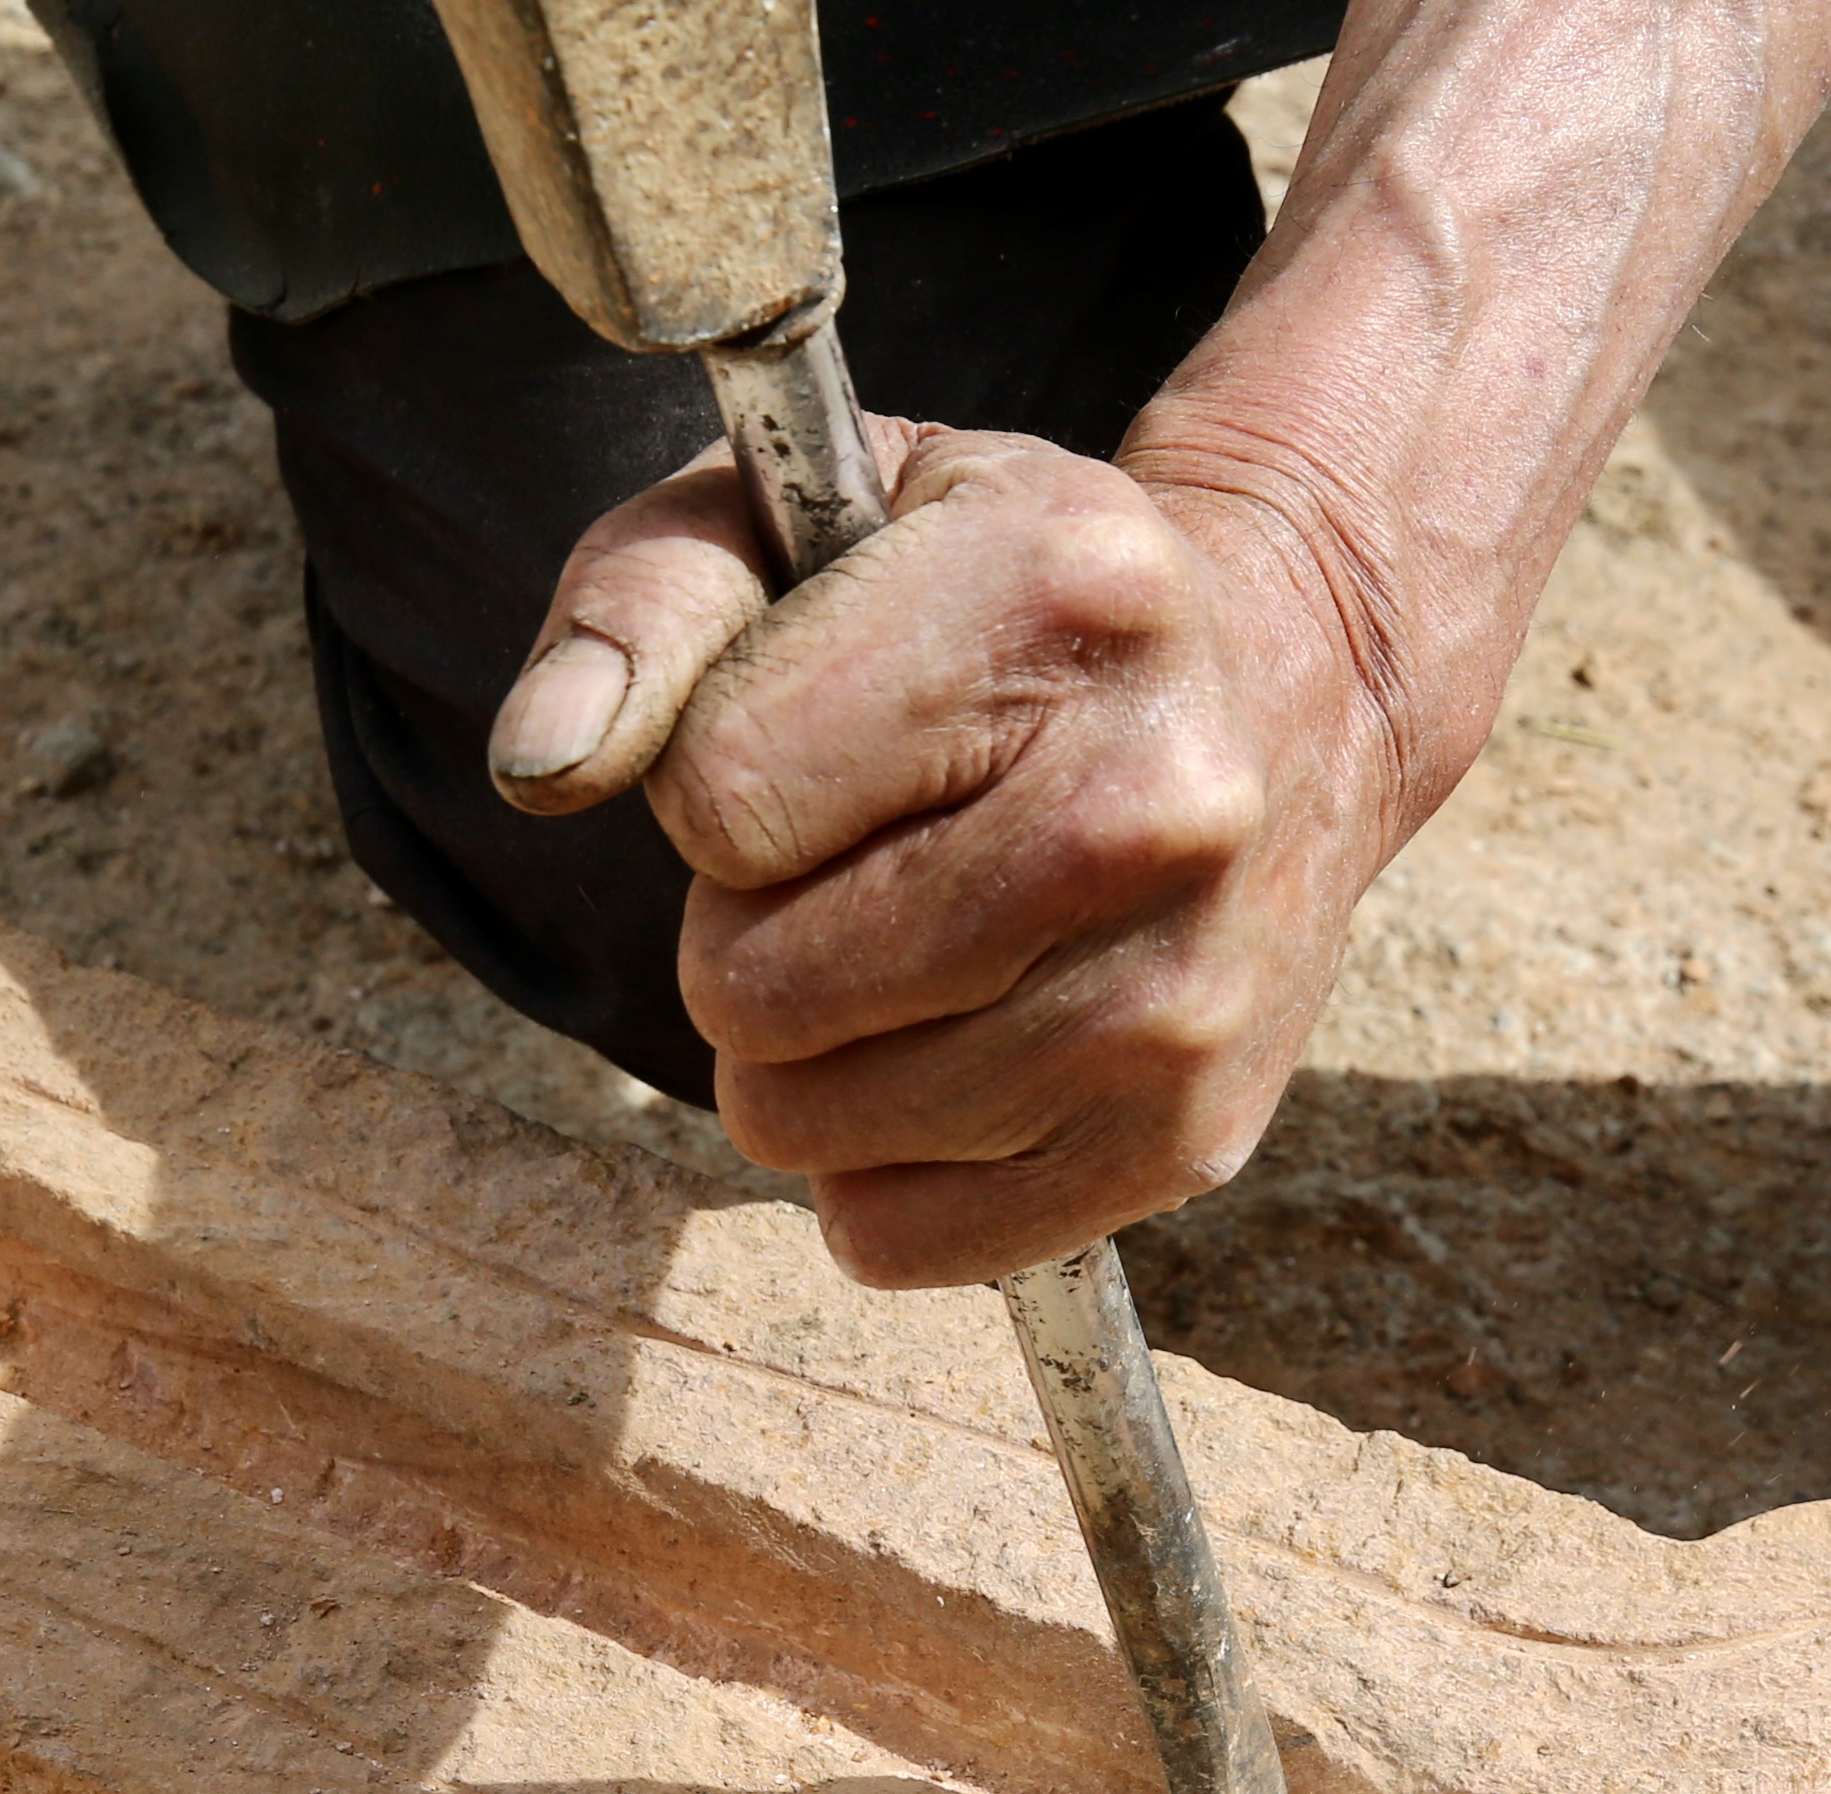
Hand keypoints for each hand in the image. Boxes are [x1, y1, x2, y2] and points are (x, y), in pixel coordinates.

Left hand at [486, 422, 1390, 1287]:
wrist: (1284, 693)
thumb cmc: (989, 602)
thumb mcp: (809, 518)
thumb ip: (641, 605)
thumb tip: (546, 762)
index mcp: (1055, 594)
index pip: (719, 799)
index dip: (718, 783)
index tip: (819, 740)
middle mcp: (1150, 804)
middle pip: (753, 986)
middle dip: (751, 933)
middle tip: (862, 860)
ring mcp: (1182, 994)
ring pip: (806, 1125)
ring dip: (808, 1055)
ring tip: (913, 948)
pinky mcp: (1187, 1140)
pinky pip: (898, 1237)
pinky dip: (878, 1169)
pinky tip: (954, 1052)